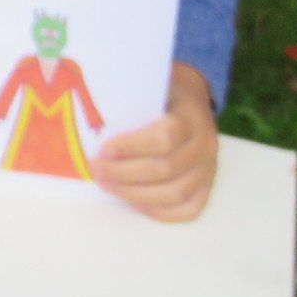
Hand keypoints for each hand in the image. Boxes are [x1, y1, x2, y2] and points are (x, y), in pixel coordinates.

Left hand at [93, 62, 219, 221]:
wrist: (192, 98)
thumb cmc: (162, 93)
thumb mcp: (149, 85)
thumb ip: (127, 100)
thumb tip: (86, 117)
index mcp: (191, 115)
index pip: (164, 137)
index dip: (132, 147)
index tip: (104, 149)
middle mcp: (205, 144)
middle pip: (165, 169)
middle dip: (124, 174)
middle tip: (96, 169)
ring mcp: (210, 169)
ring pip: (174, 193)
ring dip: (135, 194)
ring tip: (107, 184)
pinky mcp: (208, 187)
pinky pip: (188, 209)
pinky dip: (158, 210)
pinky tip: (133, 200)